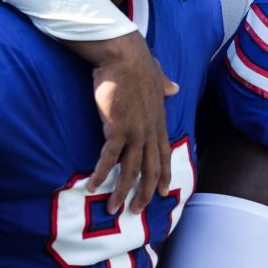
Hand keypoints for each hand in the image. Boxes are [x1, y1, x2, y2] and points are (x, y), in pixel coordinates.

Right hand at [69, 33, 178, 214]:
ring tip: (113, 209)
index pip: (165, 154)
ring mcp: (135, 132)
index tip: (162, 192)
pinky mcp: (117, 129)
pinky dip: (100, 175)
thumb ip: (165, 85)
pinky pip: (108, 159)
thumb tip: (175, 87)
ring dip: (121, 192)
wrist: (124, 56)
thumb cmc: (138, 63)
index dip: (164, 175)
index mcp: (159, 121)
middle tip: (136, 211)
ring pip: (130, 170)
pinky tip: (92, 186)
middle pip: (149, 169)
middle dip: (143, 193)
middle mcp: (150, 131)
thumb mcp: (157, 76)